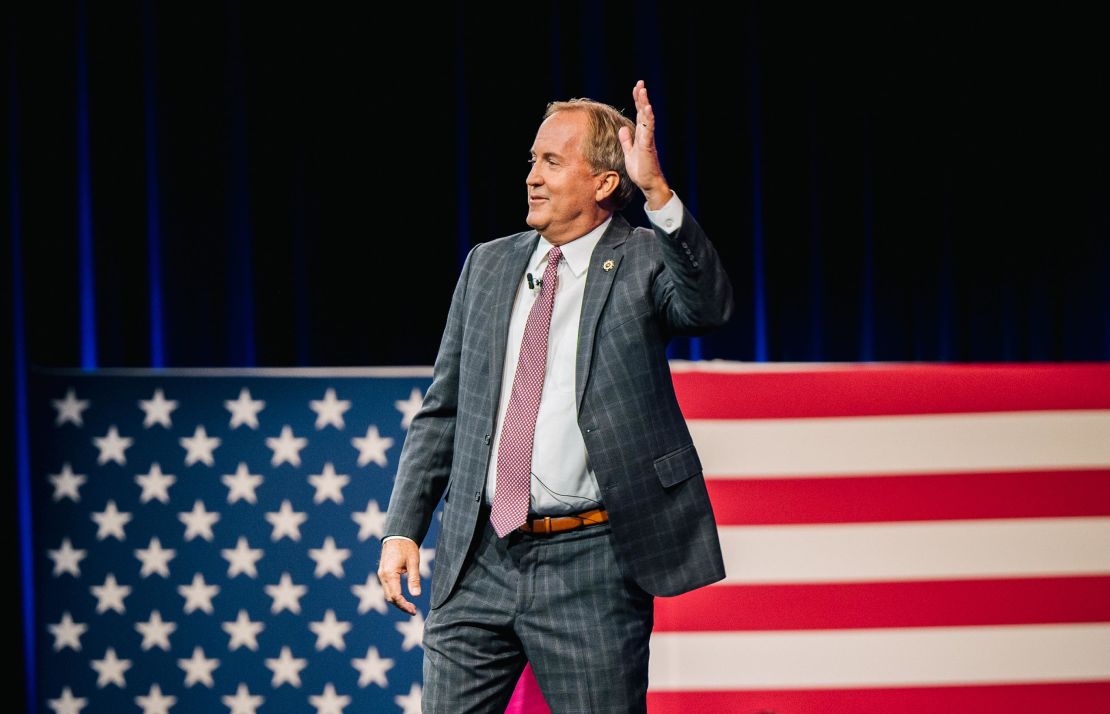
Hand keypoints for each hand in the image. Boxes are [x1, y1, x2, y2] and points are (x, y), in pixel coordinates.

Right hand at [377, 538, 420, 614]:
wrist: (398, 535)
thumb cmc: (407, 547)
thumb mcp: (414, 562)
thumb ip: (414, 579)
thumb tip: (416, 595)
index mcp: (389, 574)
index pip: (396, 596)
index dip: (404, 605)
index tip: (414, 611)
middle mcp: (382, 576)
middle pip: (390, 598)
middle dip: (401, 606)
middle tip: (414, 611)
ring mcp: (381, 574)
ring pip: (388, 594)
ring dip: (398, 602)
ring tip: (410, 606)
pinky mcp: (383, 573)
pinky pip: (387, 588)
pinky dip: (395, 595)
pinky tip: (404, 597)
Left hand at [617, 79, 671, 208]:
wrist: (648, 184)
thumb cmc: (641, 170)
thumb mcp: (629, 153)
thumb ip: (626, 141)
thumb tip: (622, 129)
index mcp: (641, 135)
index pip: (639, 114)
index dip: (637, 101)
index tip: (636, 88)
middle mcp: (646, 134)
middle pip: (643, 112)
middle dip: (641, 97)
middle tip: (640, 83)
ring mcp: (648, 139)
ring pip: (647, 118)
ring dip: (644, 104)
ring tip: (643, 91)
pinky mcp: (648, 146)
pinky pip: (649, 130)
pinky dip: (648, 119)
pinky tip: (647, 108)